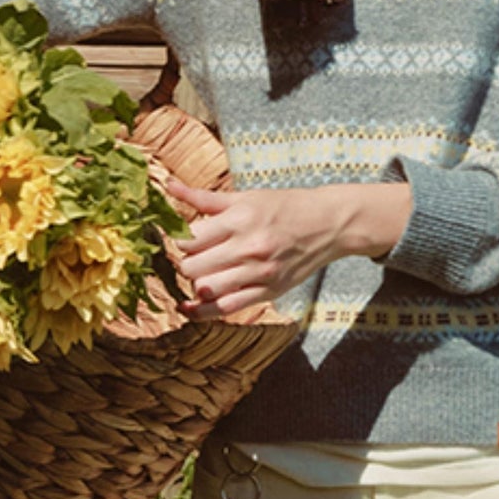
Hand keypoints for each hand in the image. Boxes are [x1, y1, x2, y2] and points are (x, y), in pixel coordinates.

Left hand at [171, 179, 410, 317]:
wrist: (328, 224)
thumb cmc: (285, 207)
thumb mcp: (246, 197)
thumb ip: (204, 198)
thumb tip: (169, 186)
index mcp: (239, 220)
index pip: (188, 239)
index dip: (177, 242)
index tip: (181, 241)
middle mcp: (247, 247)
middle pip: (192, 267)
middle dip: (185, 265)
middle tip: (191, 259)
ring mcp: (258, 273)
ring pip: (205, 289)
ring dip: (194, 286)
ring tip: (199, 276)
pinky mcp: (268, 291)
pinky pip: (226, 308)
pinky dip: (203, 311)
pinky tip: (190, 308)